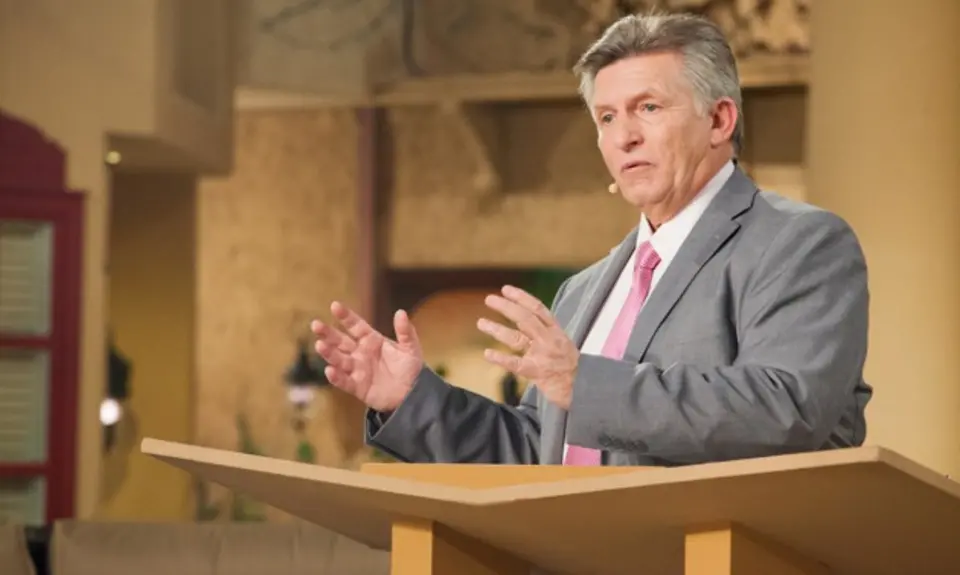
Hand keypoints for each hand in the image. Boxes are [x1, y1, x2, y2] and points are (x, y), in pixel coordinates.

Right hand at [310, 302, 422, 412]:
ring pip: (339, 359)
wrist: (412, 394)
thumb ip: (405, 332)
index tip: (334, 306)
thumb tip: (401, 312)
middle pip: (341, 341)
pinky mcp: (357, 387)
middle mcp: (360, 353)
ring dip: (329, 353)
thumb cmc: (410, 368)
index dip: (346, 317)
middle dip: (328, 333)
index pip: (355, 326)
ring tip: (319, 345)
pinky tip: (330, 370)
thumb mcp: (410, 348)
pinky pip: (344, 381)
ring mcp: (357, 370)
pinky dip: (337, 377)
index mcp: (372, 340)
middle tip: (316, 325)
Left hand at [477, 285, 578, 409]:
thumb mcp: (564, 346)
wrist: (584, 390)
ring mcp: (543, 355)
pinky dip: (501, 358)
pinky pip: (516, 364)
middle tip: (489, 299)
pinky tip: (487, 354)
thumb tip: (528, 324)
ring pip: (517, 338)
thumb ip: (547, 335)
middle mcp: (549, 340)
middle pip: (525, 319)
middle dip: (506, 307)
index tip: (506, 289)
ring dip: (498, 329)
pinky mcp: (537, 372)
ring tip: (481, 322)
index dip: (521, 297)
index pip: (538, 309)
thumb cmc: (572, 369)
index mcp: (557, 332)